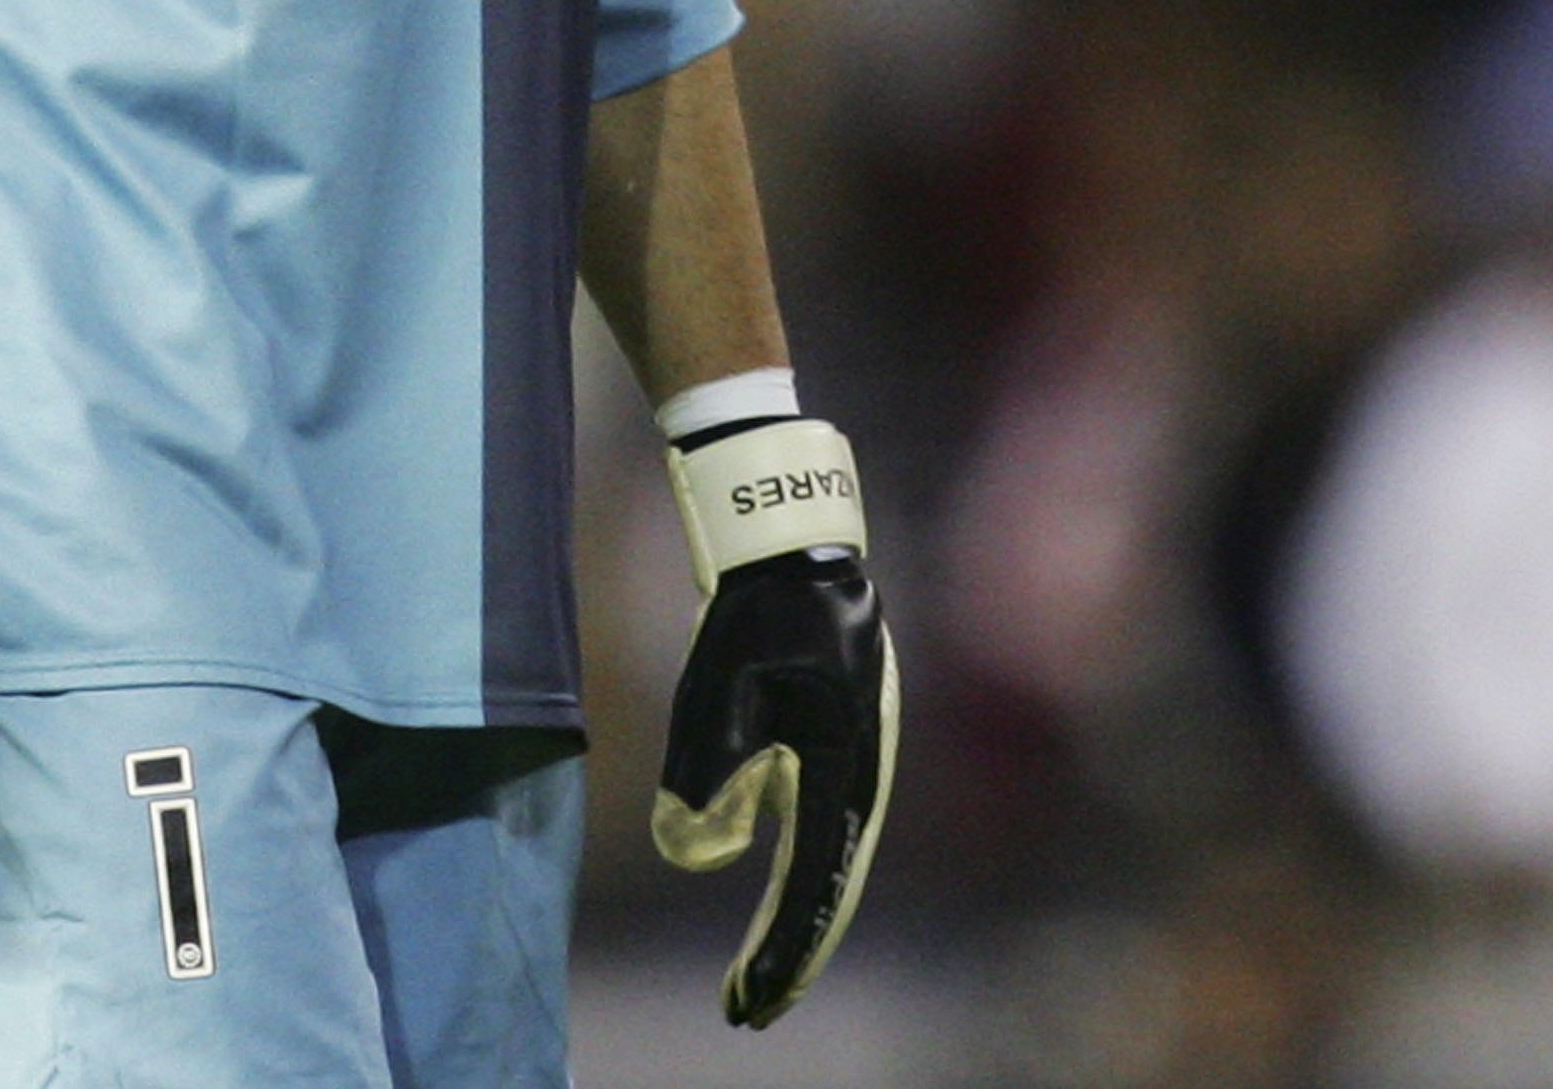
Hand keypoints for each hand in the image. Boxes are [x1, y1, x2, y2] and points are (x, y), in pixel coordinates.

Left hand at [653, 416, 897, 1025]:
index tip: (746, 1002)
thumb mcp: (720, 687)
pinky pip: (816, 826)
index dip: (780, 949)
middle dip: (789, 952)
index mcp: (845, 767)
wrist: (794, 542)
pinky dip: (793, 870)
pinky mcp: (832, 744)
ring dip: (791, 918)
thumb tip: (693, 856)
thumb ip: (708, 773)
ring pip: (823, 860)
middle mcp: (859, 775)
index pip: (812, 883)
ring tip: (755, 974)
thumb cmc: (758, 610)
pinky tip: (767, 892)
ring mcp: (850, 760)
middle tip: (747, 1010)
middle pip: (826, 886)